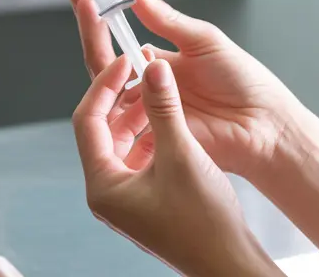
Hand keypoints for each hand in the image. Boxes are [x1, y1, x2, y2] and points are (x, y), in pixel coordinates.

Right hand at [64, 0, 296, 180]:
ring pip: (107, 83)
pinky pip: (123, 117)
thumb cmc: (244, 82)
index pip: (119, 30)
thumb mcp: (203, 40)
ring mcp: (146, 108)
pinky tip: (125, 74)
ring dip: (101, 51)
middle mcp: (147, 82)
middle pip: (104, 54)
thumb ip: (163, 18)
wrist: (266, 127)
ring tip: (108, 30)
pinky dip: (116, 96)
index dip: (97, 5)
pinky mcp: (149, 134)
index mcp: (159, 58)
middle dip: (88, 20)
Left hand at [72, 50, 280, 275]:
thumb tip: (150, 68)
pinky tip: (170, 116)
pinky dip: (151, 133)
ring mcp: (126, 197)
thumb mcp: (182, 155)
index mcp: (103, 186)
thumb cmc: (205, 224)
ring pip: (122, 141)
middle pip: (102, 130)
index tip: (124, 61)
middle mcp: (108, 193)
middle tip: (139, 69)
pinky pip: (139, 155)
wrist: (230, 263)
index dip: (104, 86)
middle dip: (121, 98)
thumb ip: (163, 108)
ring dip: (139, 114)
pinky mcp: (146, 199)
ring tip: (158, 88)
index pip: (88, 121)